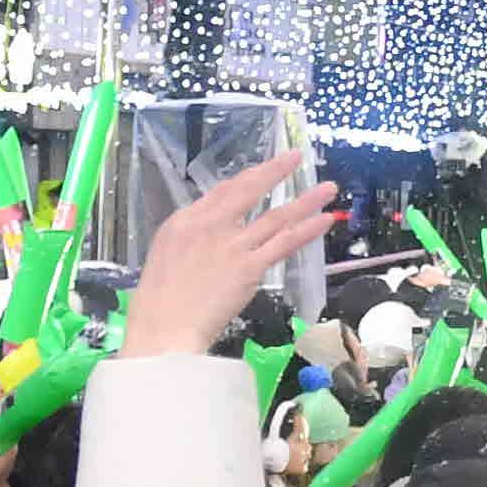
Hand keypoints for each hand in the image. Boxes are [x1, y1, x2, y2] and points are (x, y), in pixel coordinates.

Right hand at [119, 158, 347, 360]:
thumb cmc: (158, 301)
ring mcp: (233, 245)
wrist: (163, 329)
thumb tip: (218, 228)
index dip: (249, 178)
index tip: (266, 170)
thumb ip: (193, 235)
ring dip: (306, 200)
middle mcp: (210, 225)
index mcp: (185, 220)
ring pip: (276, 216)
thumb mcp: (166, 253)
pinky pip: (284, 244)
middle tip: (296, 156)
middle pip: (249, 190)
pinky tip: (324, 220)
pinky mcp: (250, 267)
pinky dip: (307, 230)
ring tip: (328, 189)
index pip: (223, 191)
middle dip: (276, 170)